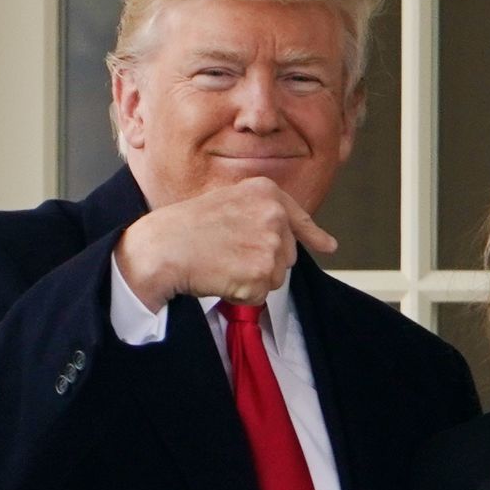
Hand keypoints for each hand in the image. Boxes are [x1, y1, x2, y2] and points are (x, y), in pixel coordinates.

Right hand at [114, 177, 336, 310]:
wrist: (161, 246)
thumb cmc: (186, 227)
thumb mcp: (229, 202)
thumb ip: (263, 215)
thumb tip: (313, 239)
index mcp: (266, 193)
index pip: (300, 219)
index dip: (314, 235)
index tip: (329, 246)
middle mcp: (275, 215)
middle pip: (287, 255)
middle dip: (263, 262)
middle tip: (226, 253)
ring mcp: (270, 244)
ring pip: (276, 278)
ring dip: (251, 280)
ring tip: (221, 262)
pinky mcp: (262, 272)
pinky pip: (260, 296)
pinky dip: (240, 294)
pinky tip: (220, 277)